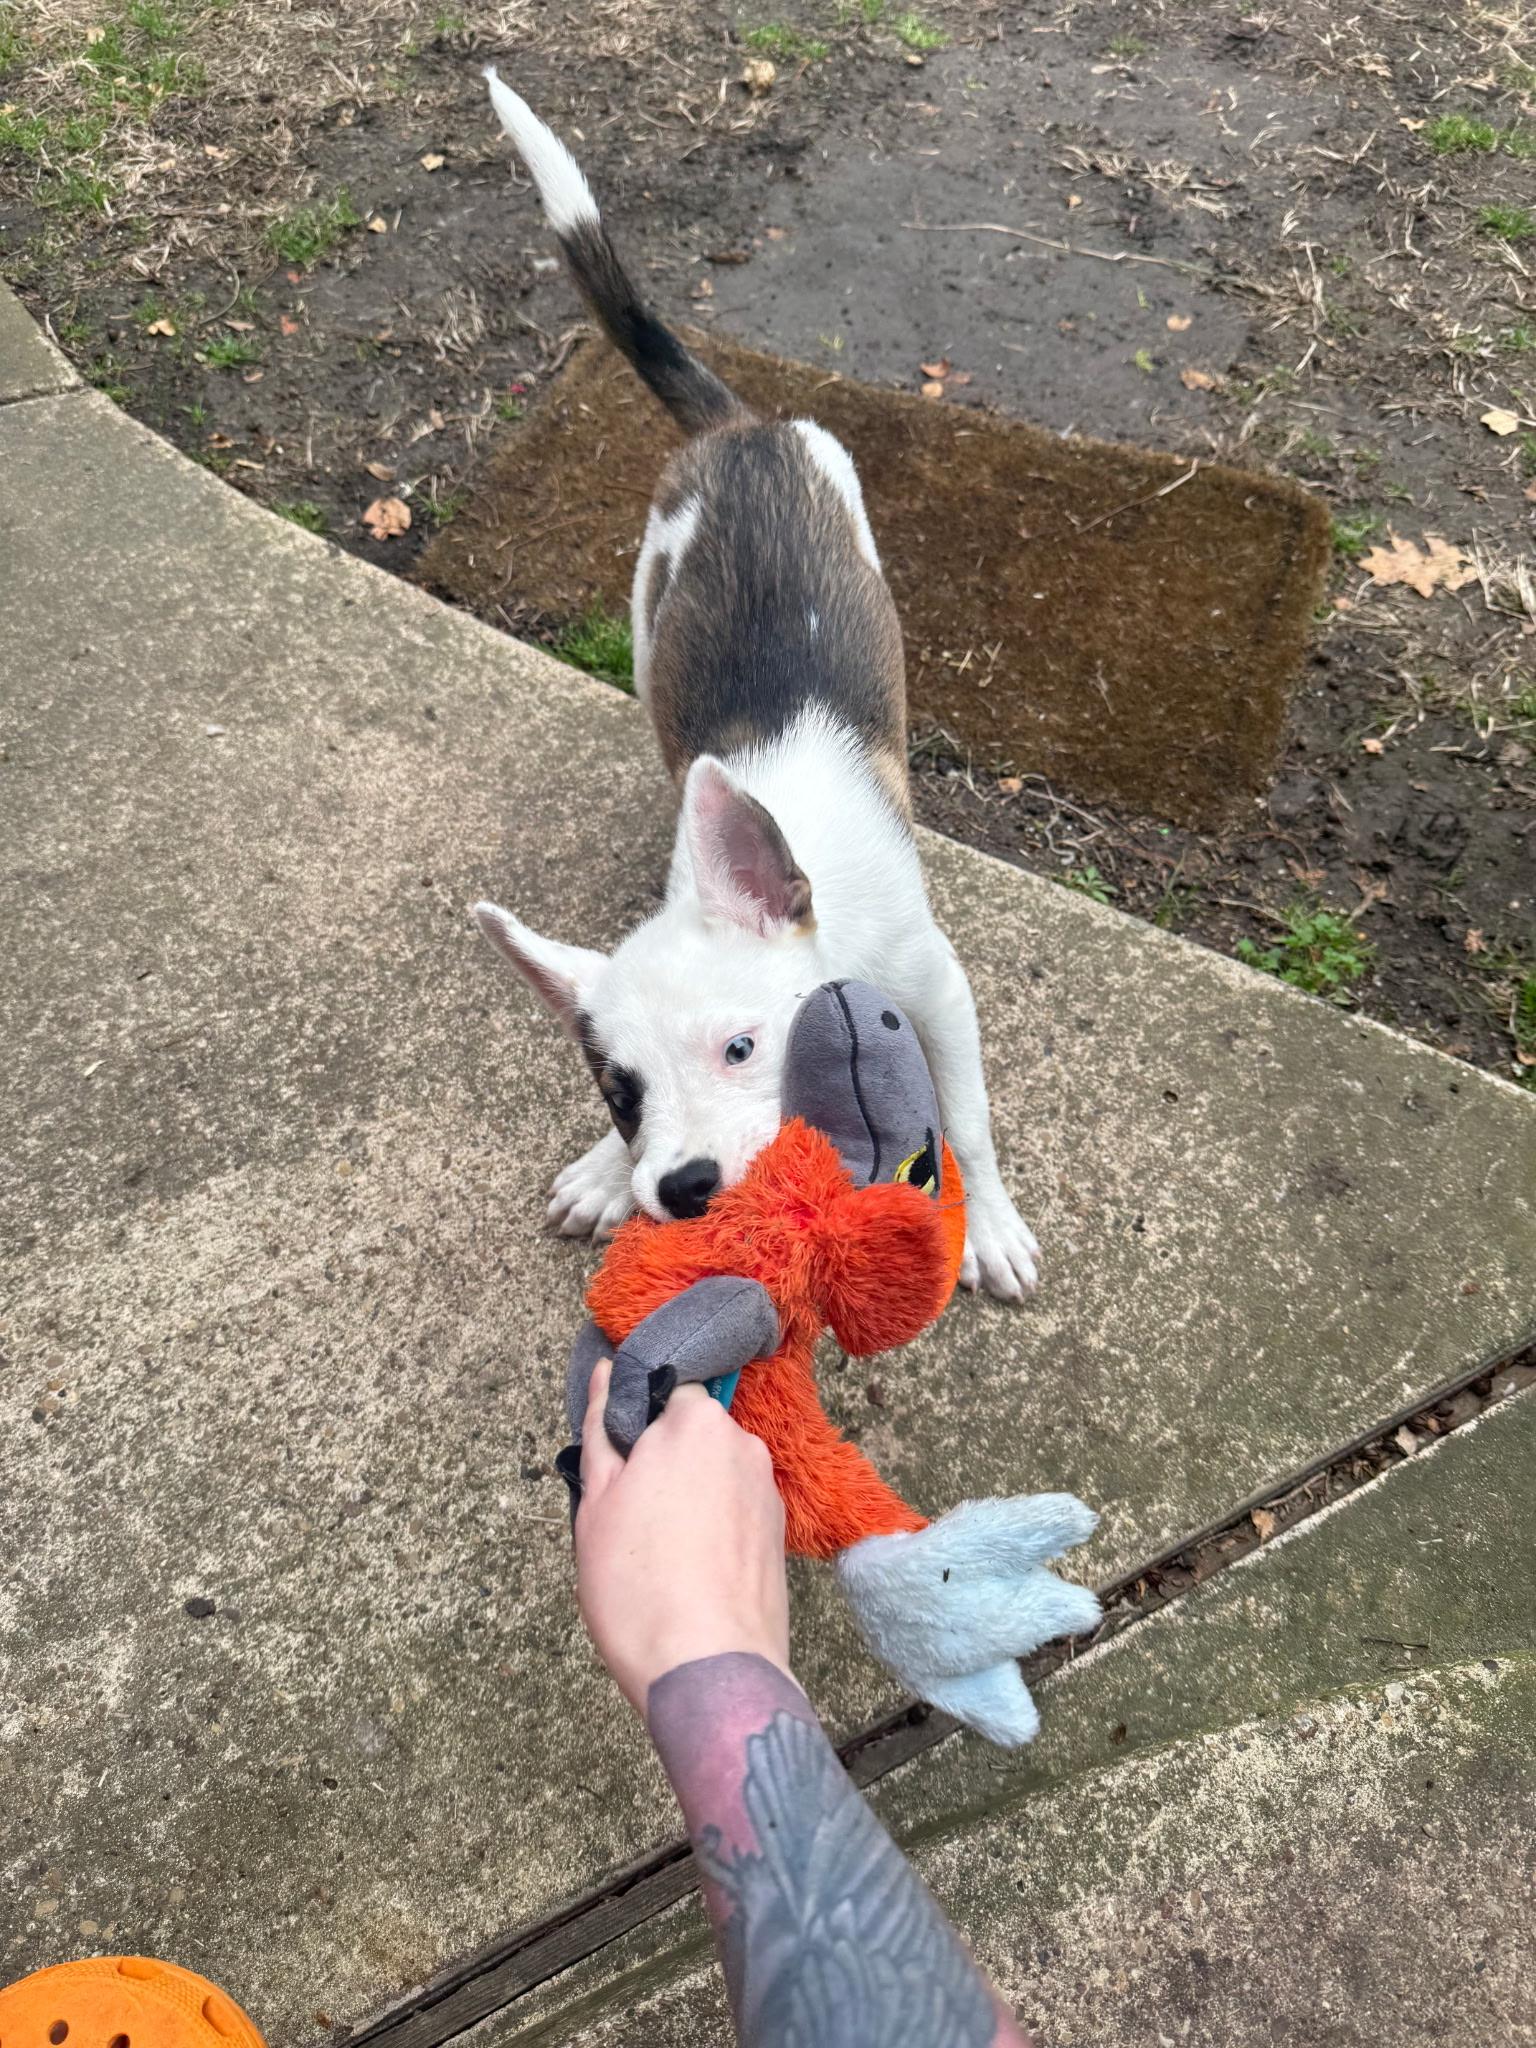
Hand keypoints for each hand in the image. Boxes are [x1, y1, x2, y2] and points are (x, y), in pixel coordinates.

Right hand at [574, 1358, 790, 1715]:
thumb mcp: (598, 1500)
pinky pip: (736, 1515)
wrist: (707, 1668)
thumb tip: (604, 1374)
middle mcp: (744, 1446)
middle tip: (628, 1520)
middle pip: (692, 1440)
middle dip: (662, 1467)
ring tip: (658, 1557)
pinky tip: (689, 1576)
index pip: (665, 1395)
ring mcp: (768, 1493)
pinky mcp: (779, 1537)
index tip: (616, 1472)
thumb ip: (601, 1428)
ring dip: (688, 1502)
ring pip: (714, 1480)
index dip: (636, 1432)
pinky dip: (714, 1533)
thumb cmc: (638, 1584)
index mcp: (697, 1424)